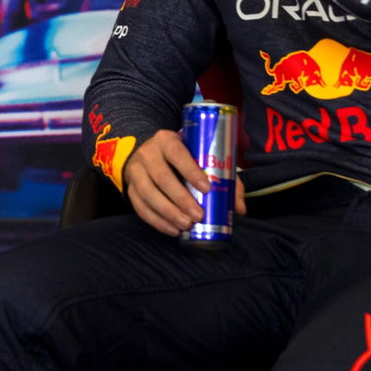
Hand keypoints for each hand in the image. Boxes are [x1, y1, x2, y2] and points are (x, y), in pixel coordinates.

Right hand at [121, 129, 245, 235]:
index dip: (190, 171)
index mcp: (166, 140)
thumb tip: (239, 208)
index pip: (177, 154)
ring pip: (147, 193)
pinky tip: (172, 230)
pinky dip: (156, 220)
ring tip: (186, 225)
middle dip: (180, 199)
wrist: (150, 153)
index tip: (207, 189)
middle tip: (198, 216)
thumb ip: (224, 178)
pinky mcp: (130, 187)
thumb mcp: (201, 157)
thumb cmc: (183, 157)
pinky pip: (139, 206)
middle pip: (161, 177)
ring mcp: (136, 170)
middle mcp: (147, 153)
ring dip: (167, 212)